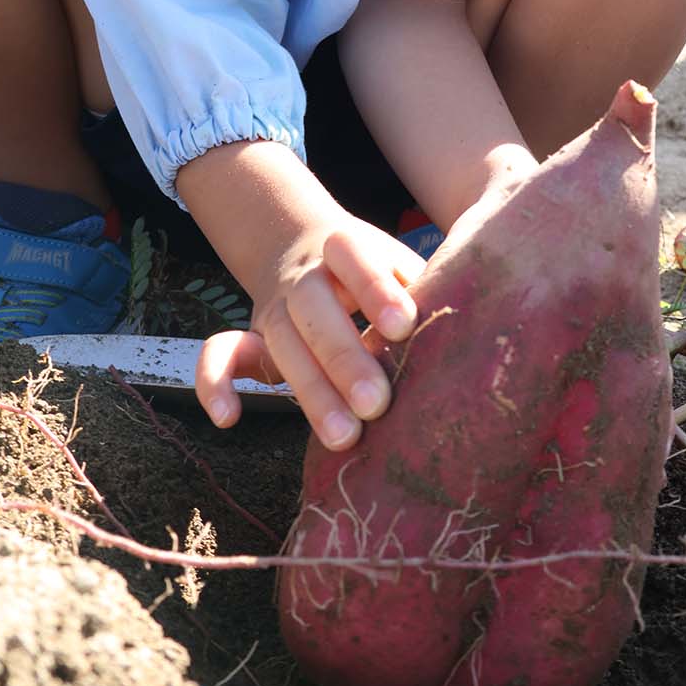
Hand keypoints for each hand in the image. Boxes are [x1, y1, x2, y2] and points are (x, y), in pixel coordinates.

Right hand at [194, 218, 425, 450]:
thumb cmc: (379, 272)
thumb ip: (427, 290)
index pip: (352, 254)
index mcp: (345, 246)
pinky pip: (223, 354)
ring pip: (281, 343)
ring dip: (309, 392)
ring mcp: (275, 306)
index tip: (404, 325)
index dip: (374, 287)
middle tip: (378, 403)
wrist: (310, 247)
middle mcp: (305, 276)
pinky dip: (212, 381)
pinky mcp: (254, 337)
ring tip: (346, 439)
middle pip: (314, 308)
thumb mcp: (404, 264)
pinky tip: (228, 418)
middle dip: (344, 356)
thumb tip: (473, 332)